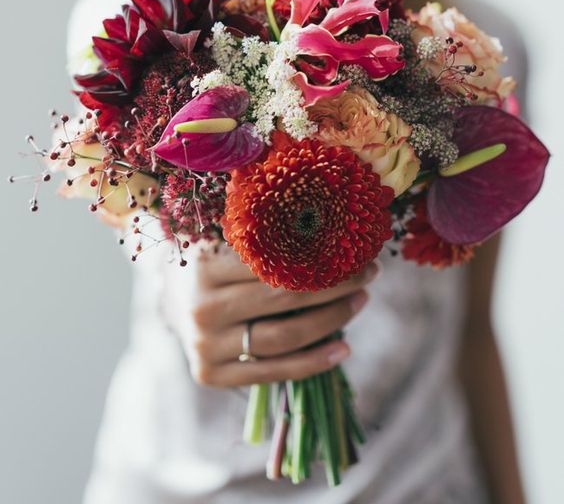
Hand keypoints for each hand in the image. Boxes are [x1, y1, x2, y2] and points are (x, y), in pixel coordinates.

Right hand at [161, 242, 378, 387]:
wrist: (169, 303)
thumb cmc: (210, 262)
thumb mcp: (222, 236)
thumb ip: (260, 229)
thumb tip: (327, 216)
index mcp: (203, 266)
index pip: (273, 263)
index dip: (320, 256)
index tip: (356, 248)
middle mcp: (201, 309)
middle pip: (283, 299)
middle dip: (334, 286)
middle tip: (369, 273)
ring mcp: (205, 347)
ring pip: (284, 338)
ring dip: (332, 321)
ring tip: (361, 302)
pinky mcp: (211, 376)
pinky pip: (273, 372)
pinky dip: (313, 362)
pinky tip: (343, 349)